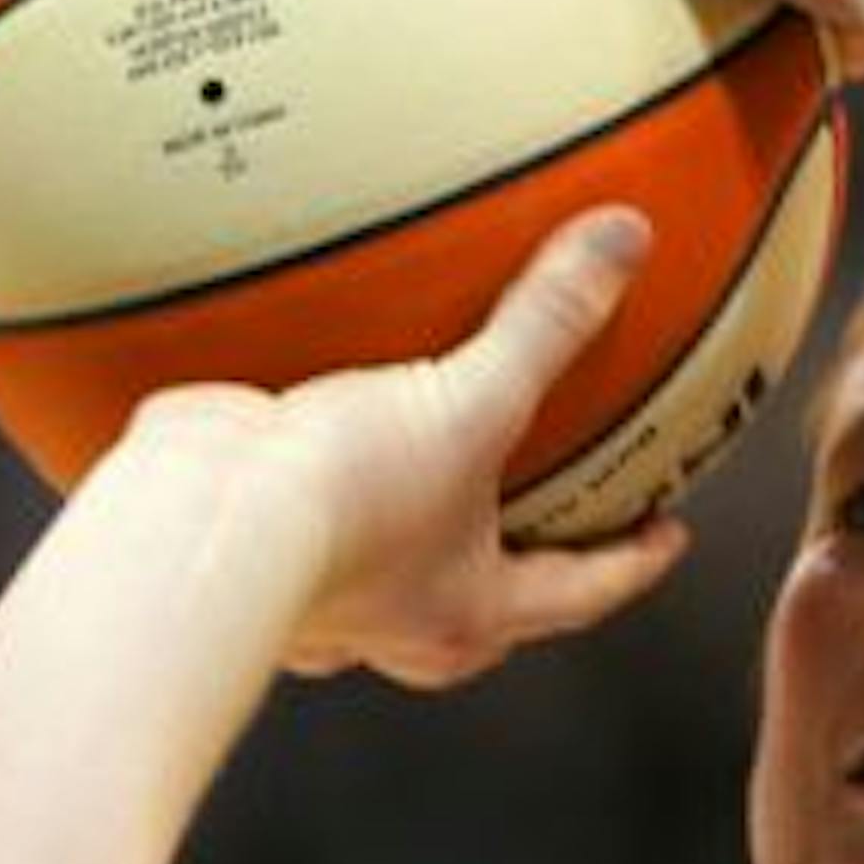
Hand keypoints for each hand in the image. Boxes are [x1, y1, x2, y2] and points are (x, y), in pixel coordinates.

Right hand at [128, 211, 688, 688]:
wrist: (196, 522)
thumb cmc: (342, 498)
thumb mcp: (468, 401)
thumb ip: (547, 323)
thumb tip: (626, 242)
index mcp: (467, 612)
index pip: (578, 593)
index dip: (632, 561)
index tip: (667, 535)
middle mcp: (394, 621)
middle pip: (485, 604)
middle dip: (520, 565)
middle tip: (553, 515)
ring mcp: (321, 598)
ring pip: (390, 573)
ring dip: (416, 527)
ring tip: (426, 458)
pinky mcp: (257, 549)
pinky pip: (306, 517)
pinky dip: (321, 480)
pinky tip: (309, 425)